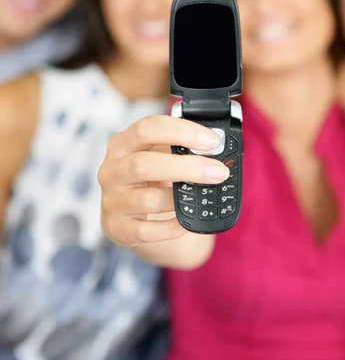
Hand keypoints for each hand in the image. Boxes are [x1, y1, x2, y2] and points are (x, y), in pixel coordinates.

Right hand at [98, 115, 228, 248]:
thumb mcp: (155, 154)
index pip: (147, 129)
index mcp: (122, 144)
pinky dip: (171, 227)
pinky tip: (186, 222)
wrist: (124, 214)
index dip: (181, 131)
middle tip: (218, 171)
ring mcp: (112, 201)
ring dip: (181, 198)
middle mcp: (111, 171)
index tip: (211, 141)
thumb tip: (217, 148)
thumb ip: (178, 146)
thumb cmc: (148, 177)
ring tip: (202, 196)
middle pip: (144, 164)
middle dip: (187, 167)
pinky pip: (147, 231)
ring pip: (148, 199)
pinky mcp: (118, 228)